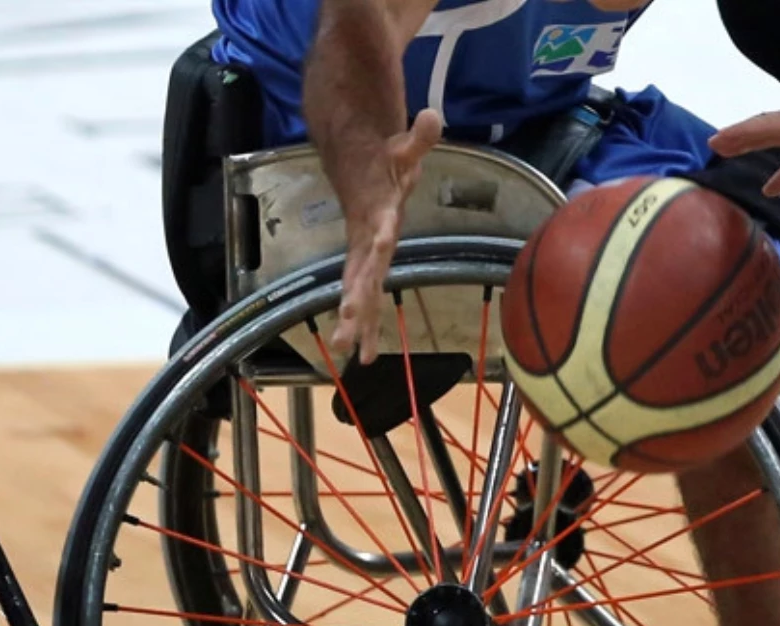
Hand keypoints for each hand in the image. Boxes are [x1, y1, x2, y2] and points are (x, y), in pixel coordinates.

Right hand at [330, 109, 443, 363]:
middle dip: (355, 304)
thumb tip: (432, 115)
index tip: (375, 261)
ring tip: (358, 356)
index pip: (376, 234)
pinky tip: (366, 353)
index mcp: (375, 214)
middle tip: (346, 333)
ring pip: (361, 294)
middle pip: (359, 275)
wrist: (357, 163)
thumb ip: (418, 136)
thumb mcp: (403, 146)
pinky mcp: (367, 265)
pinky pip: (367, 297)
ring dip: (360, 324)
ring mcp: (365, 256)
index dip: (376, 247)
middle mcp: (366, 241)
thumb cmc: (384, 158)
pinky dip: (367, 324)